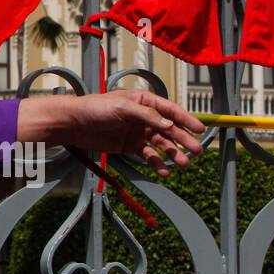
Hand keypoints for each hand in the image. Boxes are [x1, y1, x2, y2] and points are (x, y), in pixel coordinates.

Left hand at [17, 89, 204, 177]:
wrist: (73, 124)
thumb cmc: (95, 108)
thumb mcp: (122, 107)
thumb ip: (147, 116)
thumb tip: (170, 125)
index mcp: (143, 101)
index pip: (170, 109)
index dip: (186, 119)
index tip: (200, 130)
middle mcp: (143, 116)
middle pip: (169, 129)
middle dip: (183, 140)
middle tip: (196, 151)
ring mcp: (137, 131)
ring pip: (161, 144)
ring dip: (172, 154)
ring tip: (183, 164)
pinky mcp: (129, 145)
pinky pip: (147, 155)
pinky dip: (156, 163)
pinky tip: (163, 172)